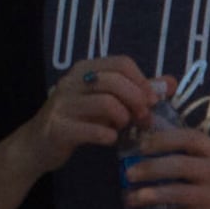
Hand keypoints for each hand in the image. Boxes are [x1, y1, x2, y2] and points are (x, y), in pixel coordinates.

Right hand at [24, 57, 154, 174]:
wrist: (39, 145)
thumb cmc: (80, 120)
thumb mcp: (108, 101)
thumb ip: (138, 91)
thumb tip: (170, 83)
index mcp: (84, 69)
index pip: (122, 63)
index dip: (143, 81)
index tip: (153, 100)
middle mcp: (70, 82)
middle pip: (115, 81)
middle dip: (137, 100)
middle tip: (144, 117)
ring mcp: (62, 104)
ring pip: (106, 103)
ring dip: (124, 117)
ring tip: (125, 126)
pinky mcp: (58, 128)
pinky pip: (94, 129)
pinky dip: (109, 135)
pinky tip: (110, 139)